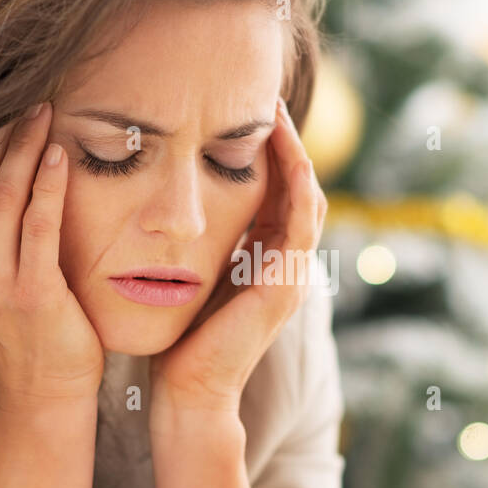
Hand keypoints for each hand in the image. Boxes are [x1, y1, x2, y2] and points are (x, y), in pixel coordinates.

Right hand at [0, 102, 103, 412]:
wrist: (43, 392)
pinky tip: (60, 157)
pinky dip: (47, 185)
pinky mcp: (31, 293)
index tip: (3, 109)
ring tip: (46, 115)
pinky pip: (37, 225)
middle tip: (30, 100)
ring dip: (24, 148)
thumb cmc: (24, 329)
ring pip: (1, 195)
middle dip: (1, 134)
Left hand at [150, 96, 327, 416]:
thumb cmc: (182, 337)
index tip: (250, 113)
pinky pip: (301, 218)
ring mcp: (294, 273)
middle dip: (288, 143)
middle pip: (300, 188)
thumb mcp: (195, 275)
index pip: (281, 194)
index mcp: (268, 261)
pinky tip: (280, 150)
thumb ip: (204, 244)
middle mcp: (289, 264)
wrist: (190, 389)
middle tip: (270, 98)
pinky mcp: (286, 282)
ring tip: (276, 112)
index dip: (272, 153)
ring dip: (295, 152)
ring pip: (308, 196)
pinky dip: (295, 181)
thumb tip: (179, 202)